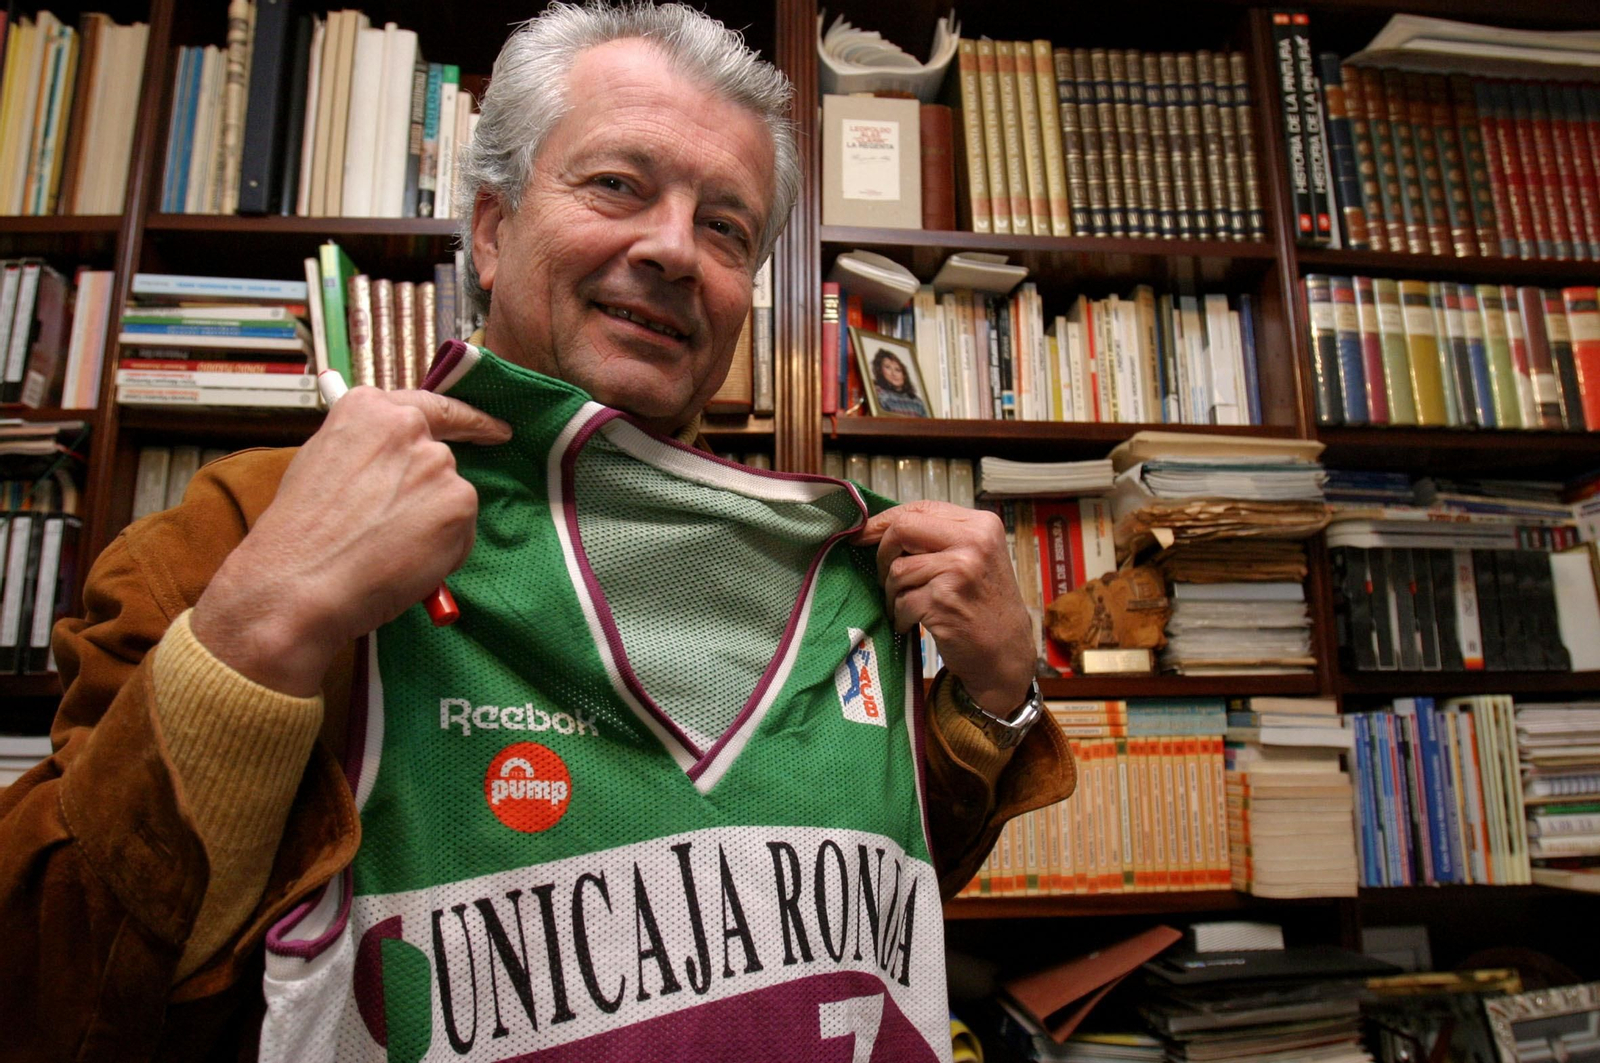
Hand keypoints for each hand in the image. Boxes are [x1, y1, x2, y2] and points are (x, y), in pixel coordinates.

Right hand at [190, 388, 511, 695]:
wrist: (298, 582)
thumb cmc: (300, 536)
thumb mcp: (321, 465)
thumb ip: (364, 452)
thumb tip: (388, 463)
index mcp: (369, 410)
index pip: (433, 405)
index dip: (466, 419)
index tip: (493, 429)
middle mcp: (408, 428)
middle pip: (439, 458)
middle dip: (426, 494)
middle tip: (396, 528)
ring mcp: (437, 464)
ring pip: (450, 497)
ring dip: (431, 524)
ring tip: (384, 549)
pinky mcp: (458, 502)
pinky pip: (461, 529)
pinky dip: (444, 550)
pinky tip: (404, 562)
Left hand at [853, 500, 1034, 715]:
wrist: (1006, 653)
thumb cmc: (985, 607)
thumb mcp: (975, 559)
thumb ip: (939, 539)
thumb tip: (883, 528)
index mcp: (981, 525)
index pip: (921, 508)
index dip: (886, 520)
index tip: (864, 534)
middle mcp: (974, 542)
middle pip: (903, 529)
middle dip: (882, 553)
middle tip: (883, 576)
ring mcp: (959, 570)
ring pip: (897, 569)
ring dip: (892, 593)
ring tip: (906, 606)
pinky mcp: (944, 600)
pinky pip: (901, 601)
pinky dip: (900, 616)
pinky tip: (912, 622)